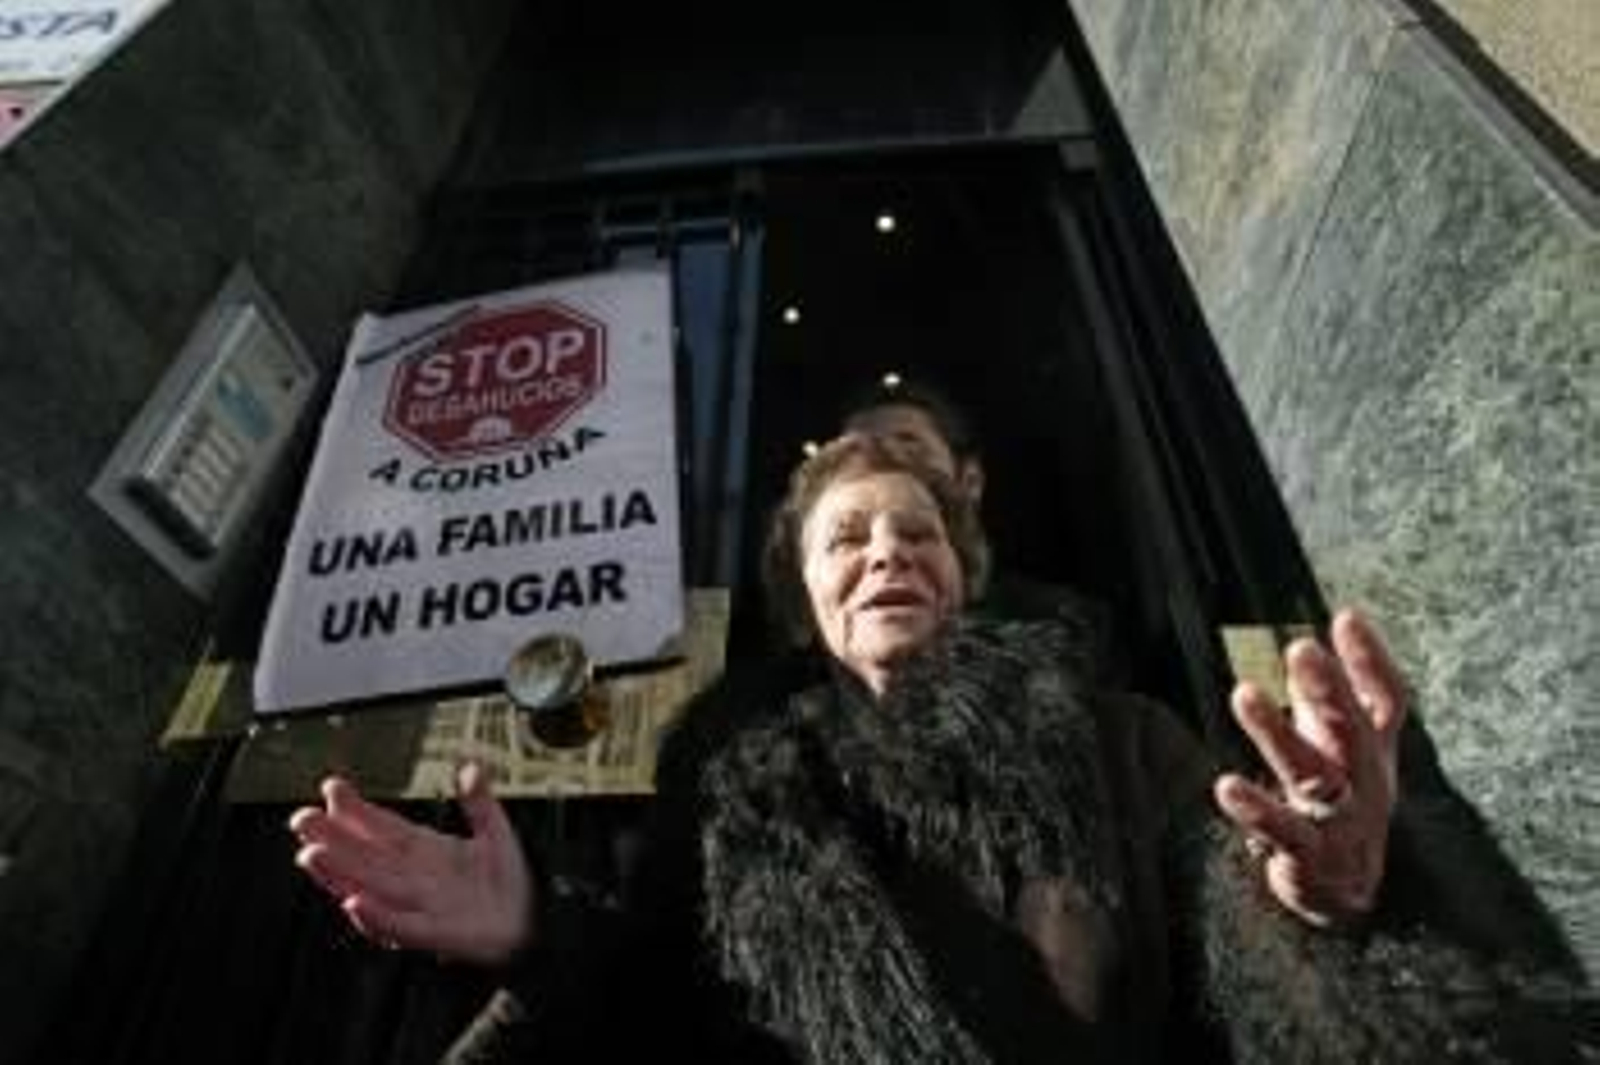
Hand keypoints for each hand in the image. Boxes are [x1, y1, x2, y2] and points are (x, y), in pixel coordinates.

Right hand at [288, 762, 533, 963]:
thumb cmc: (506, 884)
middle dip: (332, 838)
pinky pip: (399, 925)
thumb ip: (480, 802)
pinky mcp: (434, 933)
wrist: (529, 925)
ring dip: (340, 874)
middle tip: (302, 819)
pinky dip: (377, 917)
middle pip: (363, 857)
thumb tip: (471, 767)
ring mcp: (418, 905)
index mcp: (423, 851)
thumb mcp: (495, 834)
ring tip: (311, 854)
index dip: (356, 810)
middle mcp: (411, 878)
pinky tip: (355, 903)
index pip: (381, 827)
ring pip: (370, 887)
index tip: (332, 788)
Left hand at [1214, 610, 1406, 927]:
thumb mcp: (1341, 750)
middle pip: (1352, 732)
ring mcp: (1340, 820)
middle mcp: (1364, 783)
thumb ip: (1323, 701)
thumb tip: (1305, 645)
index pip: (1386, 702)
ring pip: (1312, 774)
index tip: (1347, 618)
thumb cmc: (1342, 804)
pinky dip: (1256, 809)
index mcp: (1373, 752)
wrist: (1350, 894)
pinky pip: (1282, 831)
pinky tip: (1226, 786)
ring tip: (1244, 695)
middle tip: (1300, 649)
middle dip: (1327, 689)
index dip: (1370, 662)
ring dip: (1277, 734)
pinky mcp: (1309, 856)